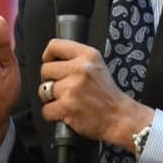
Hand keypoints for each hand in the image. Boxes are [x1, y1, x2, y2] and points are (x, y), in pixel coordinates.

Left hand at [39, 39, 153, 151]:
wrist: (119, 117)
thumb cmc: (107, 94)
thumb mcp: (97, 65)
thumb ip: (76, 58)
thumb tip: (50, 59)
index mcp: (87, 55)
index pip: (54, 46)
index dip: (48, 56)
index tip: (50, 63)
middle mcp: (80, 69)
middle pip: (45, 69)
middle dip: (50, 80)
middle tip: (64, 87)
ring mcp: (72, 88)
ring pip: (43, 90)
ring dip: (51, 98)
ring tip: (67, 100)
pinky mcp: (67, 107)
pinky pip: (46, 109)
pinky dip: (53, 114)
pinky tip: (66, 112)